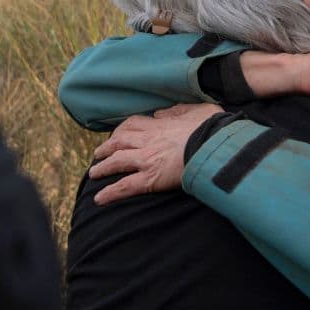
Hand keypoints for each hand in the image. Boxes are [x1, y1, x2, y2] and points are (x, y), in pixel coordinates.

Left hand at [89, 104, 224, 204]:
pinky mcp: (150, 178)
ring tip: (94, 173)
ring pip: (116, 161)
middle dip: (106, 148)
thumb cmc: (213, 128)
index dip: (122, 129)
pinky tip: (99, 199)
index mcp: (161, 125)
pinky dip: (110, 193)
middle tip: (98, 154)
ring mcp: (147, 159)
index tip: (117, 134)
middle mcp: (148, 140)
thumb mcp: (199, 110)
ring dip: (103, 167)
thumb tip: (161, 113)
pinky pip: (124, 186)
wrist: (215, 145)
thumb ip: (179, 110)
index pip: (134, 123)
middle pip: (119, 141)